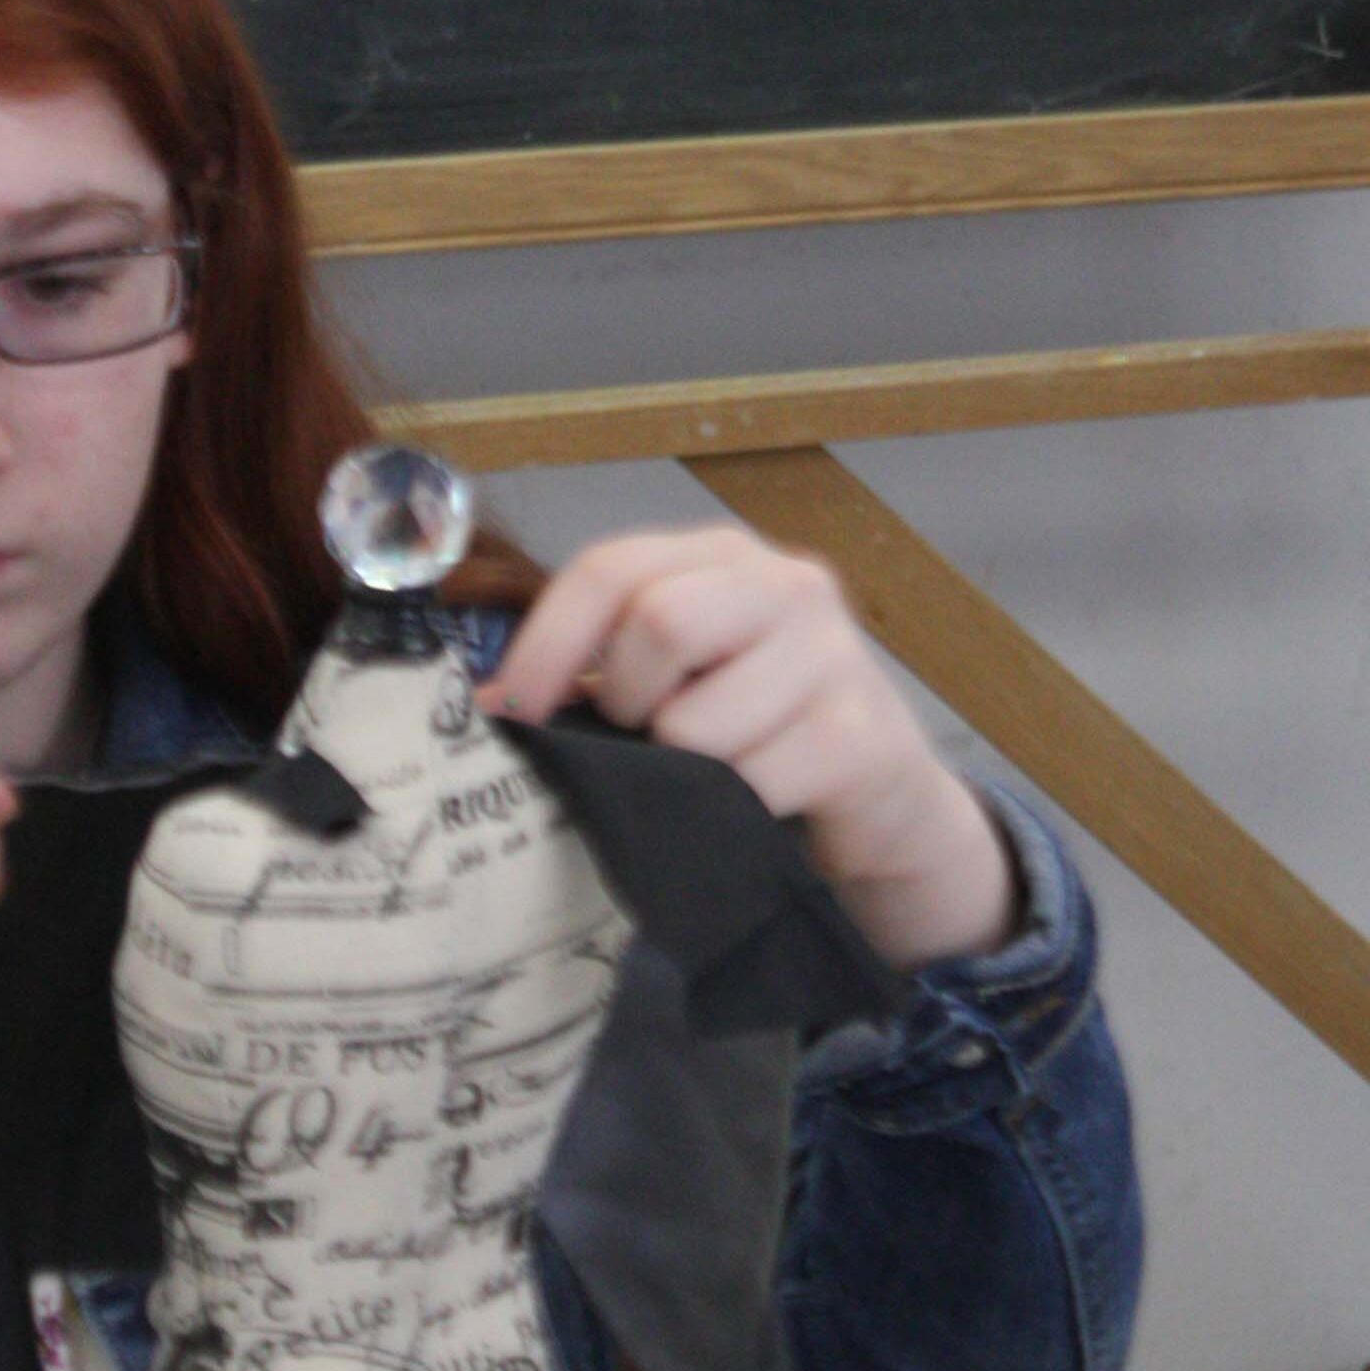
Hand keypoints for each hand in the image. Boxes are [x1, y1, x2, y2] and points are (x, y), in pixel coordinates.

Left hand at [478, 525, 1015, 968]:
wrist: (887, 806)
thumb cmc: (763, 737)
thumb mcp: (683, 686)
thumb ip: (599, 676)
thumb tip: (482, 707)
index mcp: (723, 559)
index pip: (610, 568)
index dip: (546, 641)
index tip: (511, 708)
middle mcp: (786, 585)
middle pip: (658, 623)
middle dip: (628, 702)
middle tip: (646, 741)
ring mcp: (832, 655)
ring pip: (697, 721)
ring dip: (682, 772)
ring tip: (713, 777)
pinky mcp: (860, 735)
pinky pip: (750, 782)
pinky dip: (732, 812)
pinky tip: (756, 809)